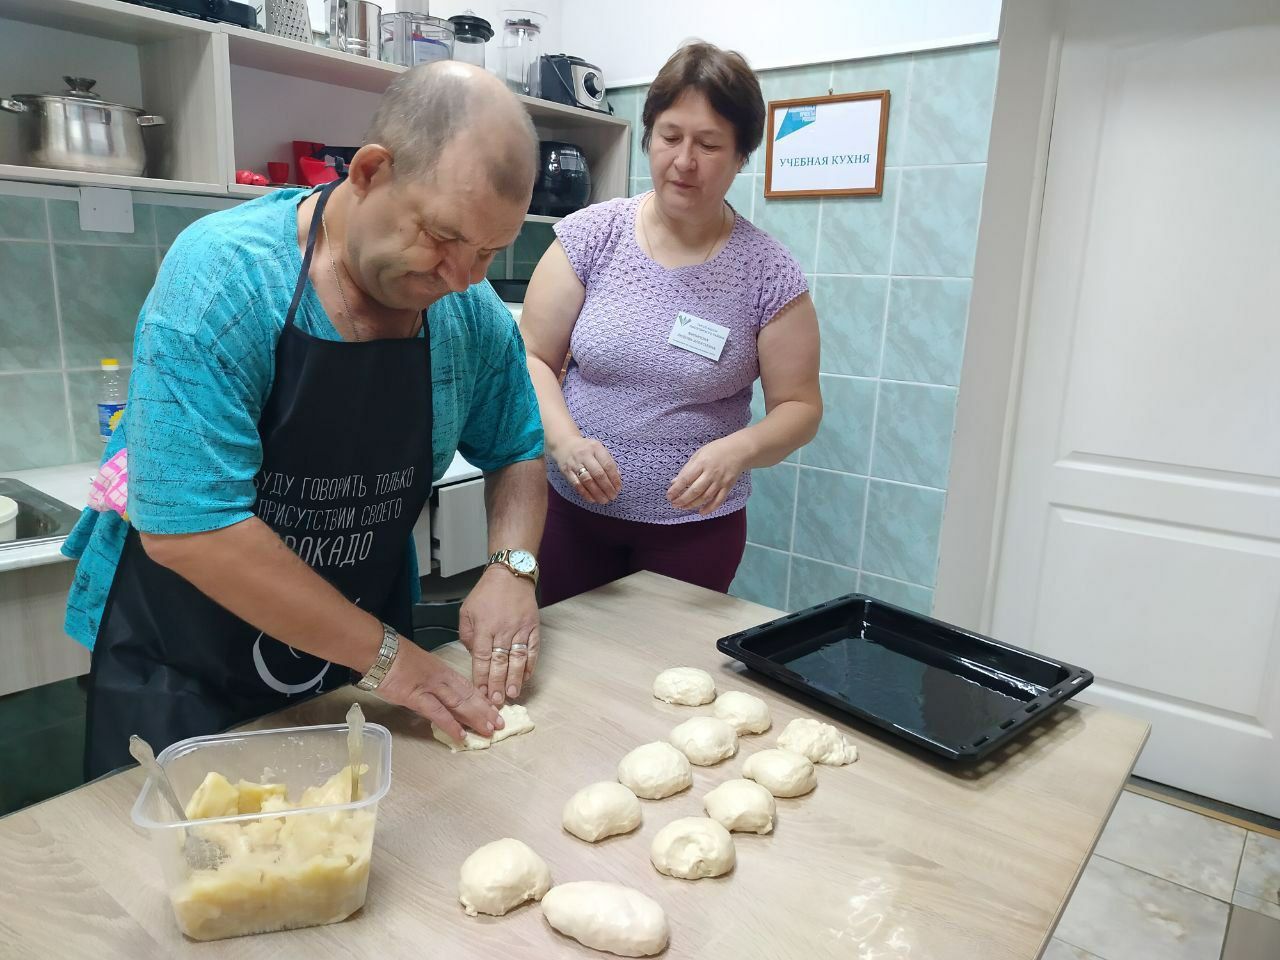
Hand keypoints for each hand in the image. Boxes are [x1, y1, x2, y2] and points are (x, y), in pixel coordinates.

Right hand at [374, 639, 503, 744]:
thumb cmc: (396, 658)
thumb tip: (439, 696)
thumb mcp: (421, 667)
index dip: (482, 699)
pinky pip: (437, 713)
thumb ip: (432, 680)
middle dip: (485, 711)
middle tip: (500, 724)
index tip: (495, 709)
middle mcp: (442, 678)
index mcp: (443, 670)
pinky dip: (450, 724)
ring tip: (489, 731)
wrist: (380, 651)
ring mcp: (431, 687)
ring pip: (459, 704)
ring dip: (475, 718)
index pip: (468, 686)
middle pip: (468, 696)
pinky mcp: (417, 697)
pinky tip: (461, 735)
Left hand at [458, 564, 540, 706]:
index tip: (480, 694)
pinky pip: (533, 650)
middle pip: (500, 662)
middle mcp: (503, 630)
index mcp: (484, 627)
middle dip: (498, 684)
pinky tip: (526, 677)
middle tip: (497, 702)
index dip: (481, 678)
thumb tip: (475, 656)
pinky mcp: (533, 628)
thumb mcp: (467, 611)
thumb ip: (468, 635)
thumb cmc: (486, 594)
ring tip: (513, 695)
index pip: (482, 658)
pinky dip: (530, 665)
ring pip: (517, 659)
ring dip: (515, 678)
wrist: (511, 575)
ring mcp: (520, 629)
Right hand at [550, 435, 622, 504]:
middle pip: (598, 474)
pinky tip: (592, 499)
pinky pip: (577, 485)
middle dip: (607, 488)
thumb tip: (617, 479)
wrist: (564, 444)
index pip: (608, 465)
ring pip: (587, 481)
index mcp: (596, 448)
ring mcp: (574, 463)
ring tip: (604, 500)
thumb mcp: (598, 449)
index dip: (614, 478)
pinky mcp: (566, 471)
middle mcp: (585, 454)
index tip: (618, 488)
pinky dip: (585, 494)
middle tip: (613, 496)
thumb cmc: (586, 449)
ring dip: (597, 493)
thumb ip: (608, 462)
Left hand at [667, 437, 747, 514]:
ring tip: (683, 507)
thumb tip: (674, 482)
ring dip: (692, 504)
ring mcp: (720, 481)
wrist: (739, 451)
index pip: (686, 478)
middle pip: (695, 490)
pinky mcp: (728, 487)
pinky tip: (701, 512)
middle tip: (674, 504)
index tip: (669, 495)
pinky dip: (710, 508)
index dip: (676, 489)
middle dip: (683, 499)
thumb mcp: (699, 454)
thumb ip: (687, 468)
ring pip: (705, 497)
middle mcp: (711, 473)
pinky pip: (718, 500)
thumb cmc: (716, 450)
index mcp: (701, 463)